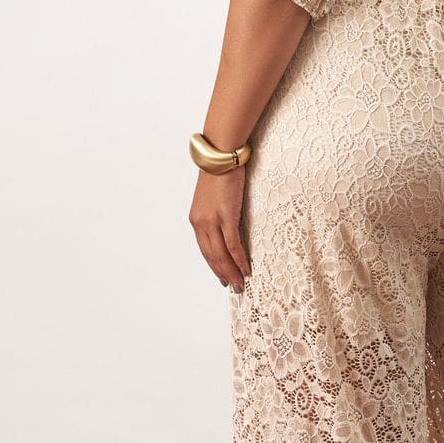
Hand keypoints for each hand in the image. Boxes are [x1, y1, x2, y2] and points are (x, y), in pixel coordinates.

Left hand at [189, 165, 251, 291]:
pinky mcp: (226, 216)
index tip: (223, 277)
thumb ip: (218, 212)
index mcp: (197, 219)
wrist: (220, 155)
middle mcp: (201, 223)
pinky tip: (246, 269)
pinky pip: (232, 244)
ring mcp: (212, 220)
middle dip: (223, 273)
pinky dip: (239, 259)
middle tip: (234, 287)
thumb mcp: (214, 197)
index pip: (205, 250)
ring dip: (232, 271)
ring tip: (241, 284)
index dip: (214, 266)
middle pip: (211, 256)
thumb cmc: (220, 171)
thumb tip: (228, 223)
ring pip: (221, 254)